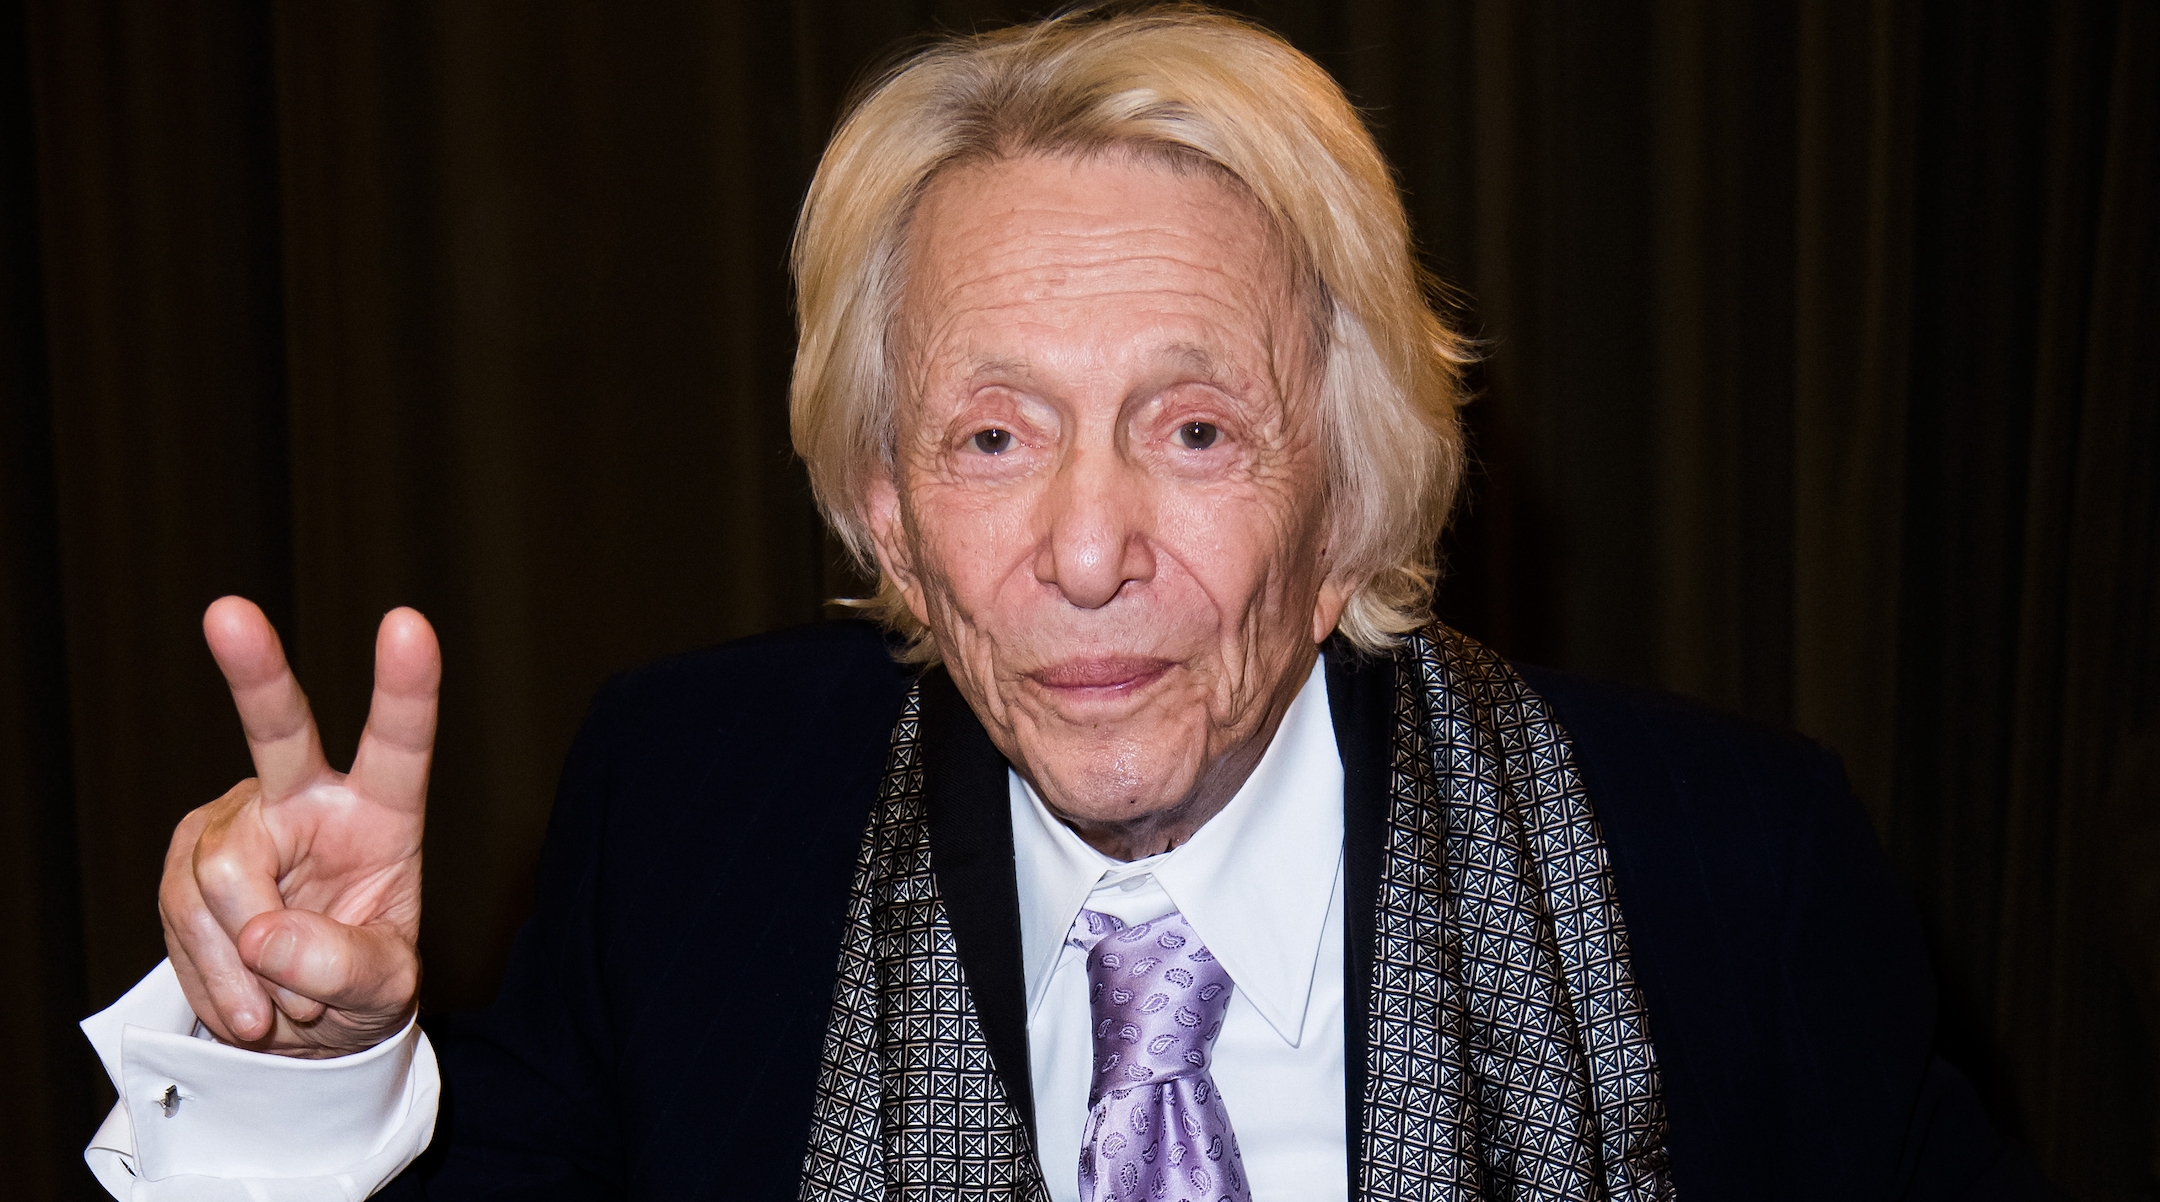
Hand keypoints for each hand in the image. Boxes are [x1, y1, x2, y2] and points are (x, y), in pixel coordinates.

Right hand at [160, 597, 436, 1057]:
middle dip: (254, 671)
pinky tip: (247, 1003)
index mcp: (383, 815)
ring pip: (220, 877)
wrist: (300, 1033)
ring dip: (248, 964)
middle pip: (279, 732)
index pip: (399, 746)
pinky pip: (185, 918)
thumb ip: (341, 966)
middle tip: (228, 613)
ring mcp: (239, 826)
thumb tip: (264, 932)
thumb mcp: (381, 993)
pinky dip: (216, 979)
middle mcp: (308, 801)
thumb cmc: (359, 990)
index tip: (406, 624)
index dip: (405, 689)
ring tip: (281, 1007)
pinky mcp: (186, 860)